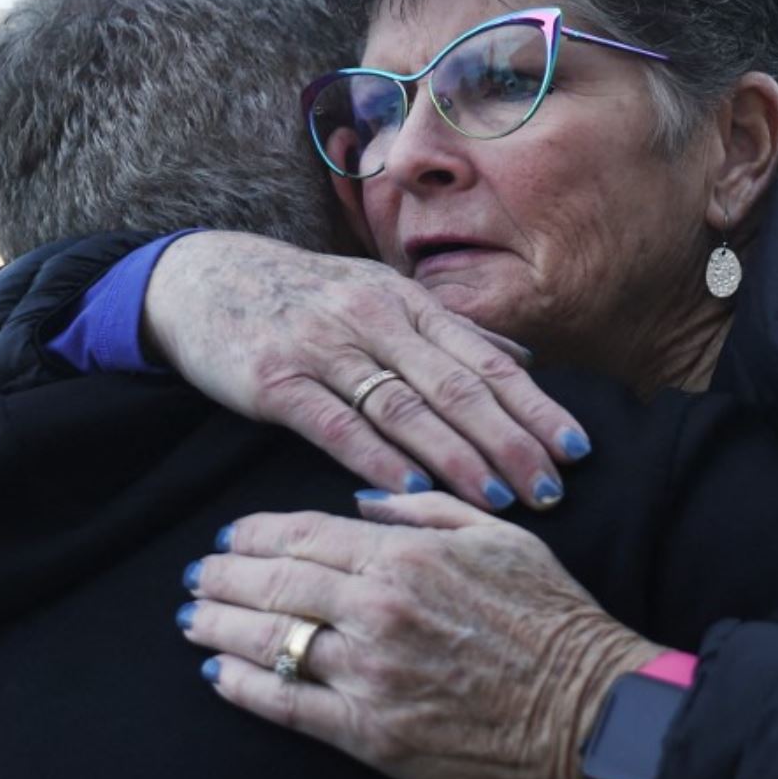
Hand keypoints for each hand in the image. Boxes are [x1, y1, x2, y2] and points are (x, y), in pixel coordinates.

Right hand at [143, 232, 587, 508]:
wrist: (201, 278)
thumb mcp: (376, 293)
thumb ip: (447, 330)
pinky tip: (409, 489)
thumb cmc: (299, 297)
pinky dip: (375, 457)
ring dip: (456, 456)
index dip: (535, 406)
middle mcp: (371, 318)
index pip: (486, 360)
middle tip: (550, 490)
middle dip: (509, 441)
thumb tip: (524, 358)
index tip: (576, 450)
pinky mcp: (274, 379)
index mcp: (405, 302)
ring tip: (498, 500)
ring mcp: (321, 347)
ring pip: (403, 407)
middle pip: (455, 387)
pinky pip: (334, 423)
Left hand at [178, 495, 661, 778]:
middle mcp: (374, 609)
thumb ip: (422, 510)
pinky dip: (244, 686)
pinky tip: (219, 674)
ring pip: (268, 641)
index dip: (253, 534)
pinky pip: (287, 704)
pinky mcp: (369, 732)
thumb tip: (360, 499)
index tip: (229, 535)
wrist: (588, 713)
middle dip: (221, 577)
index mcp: (402, 557)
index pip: (301, 533)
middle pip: (270, 584)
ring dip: (218, 627)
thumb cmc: (552, 618)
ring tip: (192, 620)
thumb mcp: (497, 537)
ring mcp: (367, 673)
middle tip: (194, 575)